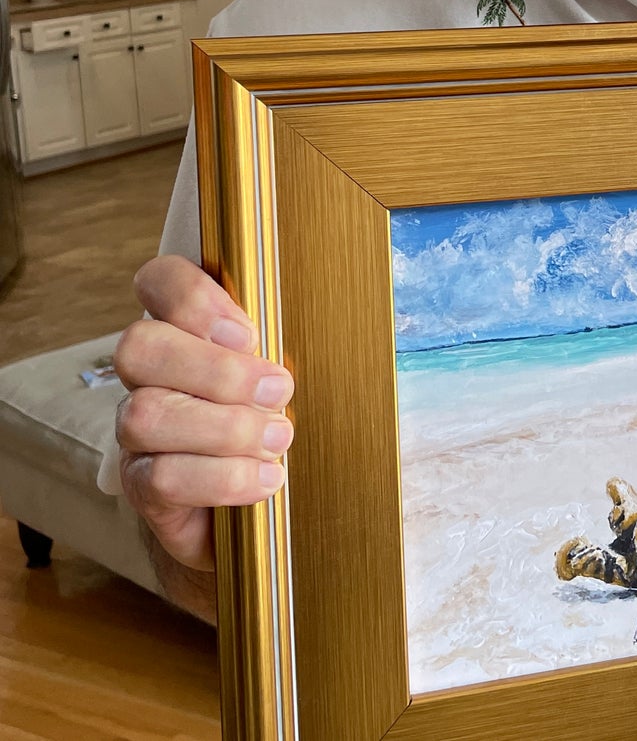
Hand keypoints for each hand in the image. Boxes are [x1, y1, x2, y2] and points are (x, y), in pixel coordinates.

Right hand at [113, 255, 293, 578]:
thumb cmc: (275, 420)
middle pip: (140, 347)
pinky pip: (162, 477)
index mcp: (184, 330)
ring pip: (144, 414)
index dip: (192, 298)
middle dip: (216, 369)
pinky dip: (223, 478)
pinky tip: (267, 478)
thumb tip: (341, 315)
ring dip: (224, 427)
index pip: (159, 281)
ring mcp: (137, 432)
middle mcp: (149, 376)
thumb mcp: (285, 371)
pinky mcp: (142, 487)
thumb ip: (288, 340)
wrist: (254, 513)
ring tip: (279, 439)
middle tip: (279, 390)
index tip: (251, 333)